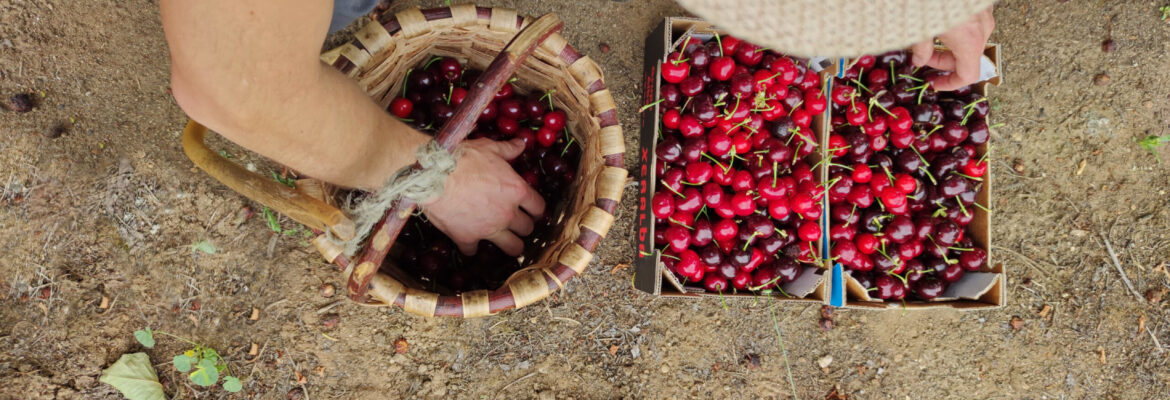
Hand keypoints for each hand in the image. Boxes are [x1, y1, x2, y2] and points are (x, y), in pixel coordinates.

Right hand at [420, 138, 545, 255]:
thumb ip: (507, 149)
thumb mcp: (488, 148)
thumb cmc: (462, 158)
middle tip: (518, 225)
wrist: (433, 175)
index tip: (533, 211)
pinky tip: (469, 244)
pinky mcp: (467, 237)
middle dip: (524, 227)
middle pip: (527, 228)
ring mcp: (489, 228)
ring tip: (508, 243)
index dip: (537, 210)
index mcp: (515, 190)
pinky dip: (472, 248)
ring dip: (511, 245)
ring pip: (512, 246)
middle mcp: (507, 213)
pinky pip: (473, 251)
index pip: (538, 207)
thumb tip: (521, 143)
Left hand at [910, 6, 994, 90]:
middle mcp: (982, 29)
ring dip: (947, 46)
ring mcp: (983, 15)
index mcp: (969, 41)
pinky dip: (954, 32)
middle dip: (942, 62)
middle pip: (967, 58)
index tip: (934, 83)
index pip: (968, 75)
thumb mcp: (919, 27)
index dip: (949, 84)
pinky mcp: (979, 4)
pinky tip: (936, 25)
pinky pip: (970, 25)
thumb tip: (918, 60)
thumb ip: (920, 47)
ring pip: (968, 41)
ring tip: (925, 39)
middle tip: (921, 58)